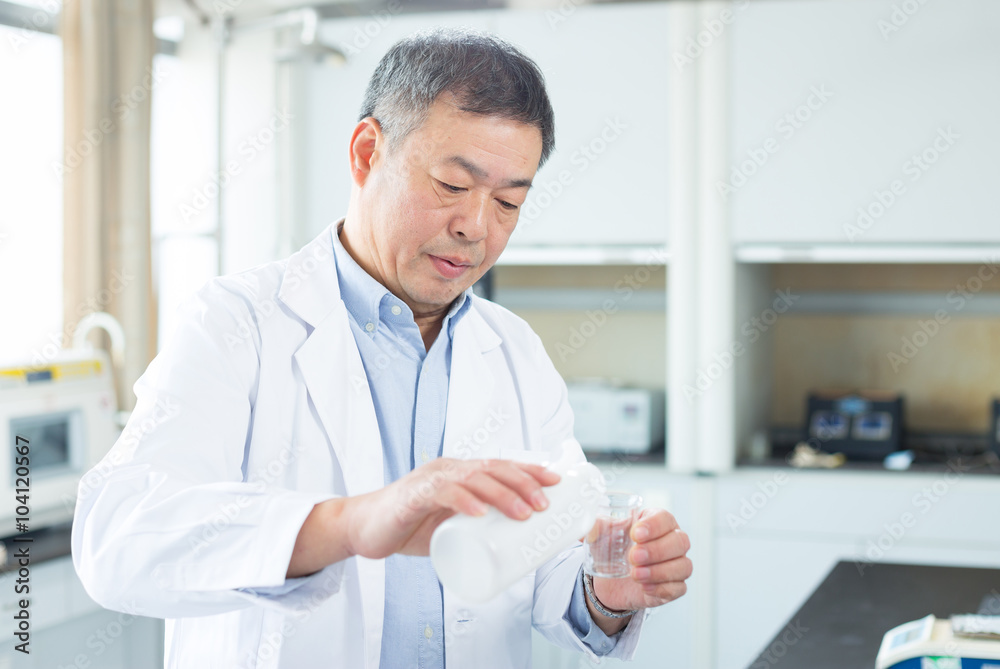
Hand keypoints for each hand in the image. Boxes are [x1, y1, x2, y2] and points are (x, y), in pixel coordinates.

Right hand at [344, 457, 560, 559]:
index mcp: (459, 473)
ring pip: (473, 479)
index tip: (557, 481)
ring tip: (524, 511)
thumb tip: (516, 546)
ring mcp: (429, 480)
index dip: (529, 470)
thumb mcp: (449, 524)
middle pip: (493, 469)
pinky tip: (479, 512)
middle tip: (546, 504)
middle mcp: (448, 469)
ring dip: (502, 494)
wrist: (362, 528)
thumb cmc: (409, 526)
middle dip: (524, 483)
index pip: (500, 465)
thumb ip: (474, 528)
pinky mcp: (412, 497)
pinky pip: (441, 493)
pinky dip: (462, 501)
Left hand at [591, 508, 691, 612]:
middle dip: (657, 550)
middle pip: (680, 542)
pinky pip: (679, 588)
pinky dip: (662, 589)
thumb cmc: (613, 547)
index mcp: (657, 521)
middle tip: (633, 557)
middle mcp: (673, 540)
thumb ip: (595, 527)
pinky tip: (644, 588)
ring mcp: (677, 564)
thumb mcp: (601, 535)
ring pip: (684, 566)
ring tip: (634, 574)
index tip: (635, 534)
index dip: (654, 525)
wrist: (611, 578)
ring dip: (659, 571)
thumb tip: (589, 530)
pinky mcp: (675, 587)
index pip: (665, 518)